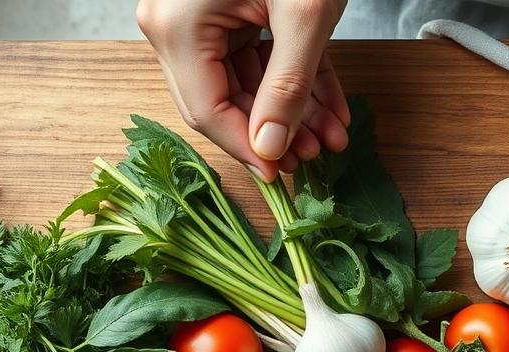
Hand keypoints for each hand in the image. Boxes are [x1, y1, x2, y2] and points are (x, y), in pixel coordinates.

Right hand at [137, 0, 349, 180]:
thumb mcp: (304, 16)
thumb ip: (288, 86)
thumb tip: (271, 148)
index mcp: (178, 26)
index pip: (208, 111)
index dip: (249, 149)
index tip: (284, 177)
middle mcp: (174, 23)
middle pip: (220, 100)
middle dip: (275, 132)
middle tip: (314, 159)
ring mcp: (196, 15)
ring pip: (242, 82)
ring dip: (291, 111)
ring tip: (333, 137)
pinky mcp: (223, 7)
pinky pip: (254, 56)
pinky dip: (293, 81)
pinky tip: (329, 109)